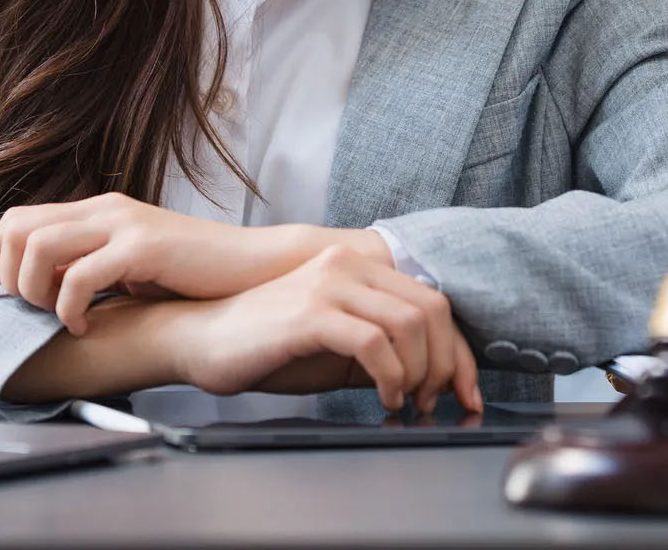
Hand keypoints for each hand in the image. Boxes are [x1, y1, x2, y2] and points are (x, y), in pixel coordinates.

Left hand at [0, 192, 388, 332]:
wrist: (255, 269)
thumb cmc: (194, 276)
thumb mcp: (132, 267)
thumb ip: (91, 269)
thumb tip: (42, 294)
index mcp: (97, 211)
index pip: (16, 219)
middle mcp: (104, 209)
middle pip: (17, 228)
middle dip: (2, 276)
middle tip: (18, 312)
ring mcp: (123, 223)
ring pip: (39, 247)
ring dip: (33, 291)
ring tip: (55, 318)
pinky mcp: (143, 246)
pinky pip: (82, 275)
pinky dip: (70, 307)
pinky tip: (86, 324)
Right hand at [170, 244, 481, 414]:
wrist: (202, 339)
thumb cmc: (269, 344)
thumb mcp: (337, 339)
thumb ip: (381, 342)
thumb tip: (435, 375)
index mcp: (357, 266)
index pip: (433, 300)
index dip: (459, 352)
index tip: (466, 393)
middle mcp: (347, 265)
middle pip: (432, 309)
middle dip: (446, 365)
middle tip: (433, 402)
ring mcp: (328, 285)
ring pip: (410, 324)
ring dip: (419, 373)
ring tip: (404, 402)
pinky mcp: (310, 313)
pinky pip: (374, 343)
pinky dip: (391, 377)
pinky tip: (382, 398)